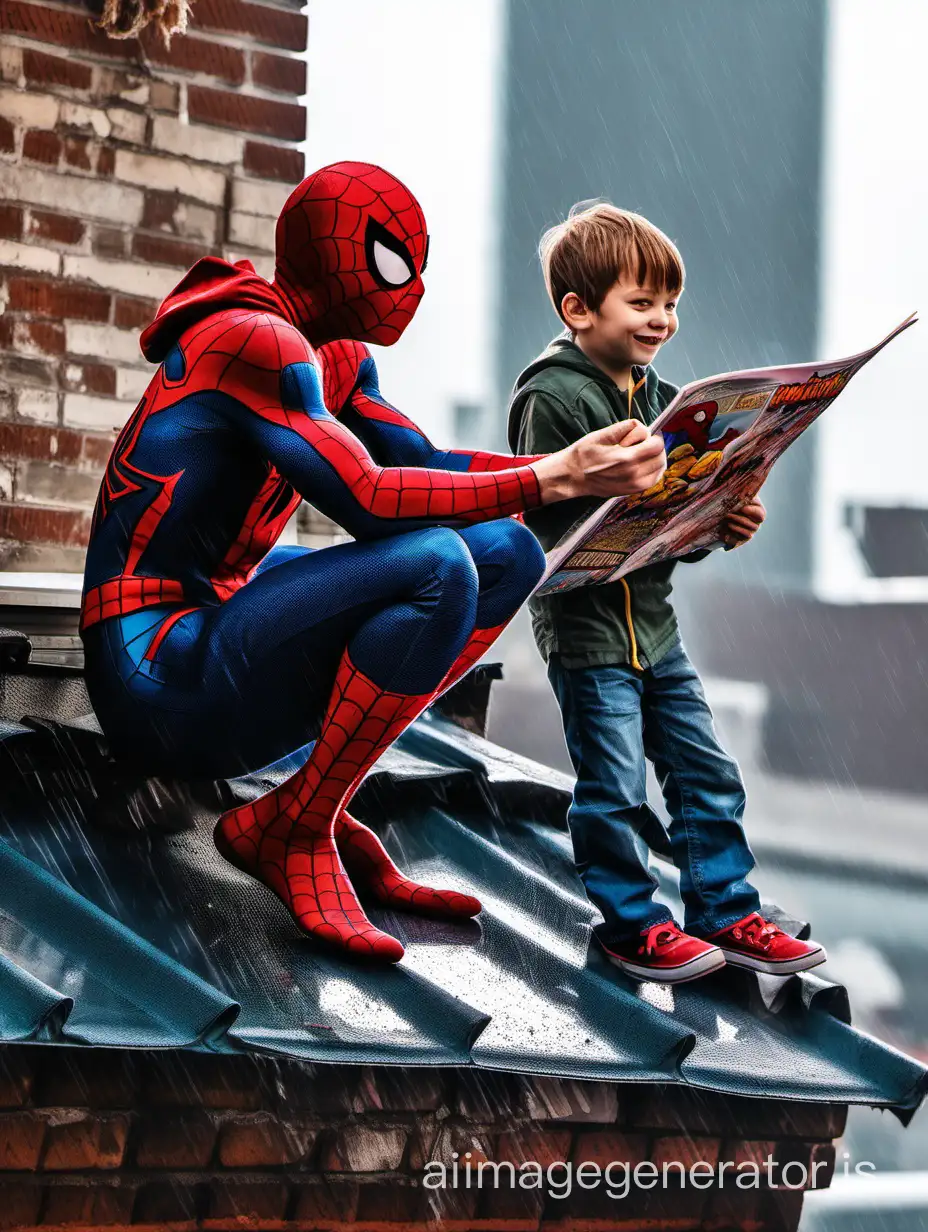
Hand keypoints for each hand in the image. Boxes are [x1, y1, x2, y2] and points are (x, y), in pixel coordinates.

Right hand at [533, 419, 666, 503]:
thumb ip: (626, 428)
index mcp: (627, 458)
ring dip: (655, 458)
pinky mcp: (633, 491)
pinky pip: (654, 479)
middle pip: (661, 456)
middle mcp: (634, 474)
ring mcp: (634, 485)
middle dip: (654, 447)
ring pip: (660, 468)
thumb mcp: (603, 434)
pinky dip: (653, 470)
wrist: (573, 476)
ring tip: (640, 454)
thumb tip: (643, 427)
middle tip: (640, 444)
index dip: (652, 436)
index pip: (657, 445)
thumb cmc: (584, 454)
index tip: (643, 436)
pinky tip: (642, 465)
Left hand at [722, 497, 765, 546]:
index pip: (760, 514)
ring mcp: (749, 533)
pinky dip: (730, 539)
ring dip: (736, 528)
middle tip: (728, 514)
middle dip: (739, 519)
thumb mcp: (738, 497)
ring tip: (726, 523)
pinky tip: (723, 535)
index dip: (752, 512)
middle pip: (753, 525)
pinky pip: (737, 542)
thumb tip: (740, 496)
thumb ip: (741, 495)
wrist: (724, 514)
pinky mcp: (740, 540)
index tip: (743, 508)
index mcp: (758, 513)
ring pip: (747, 534)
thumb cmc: (735, 501)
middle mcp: (756, 524)